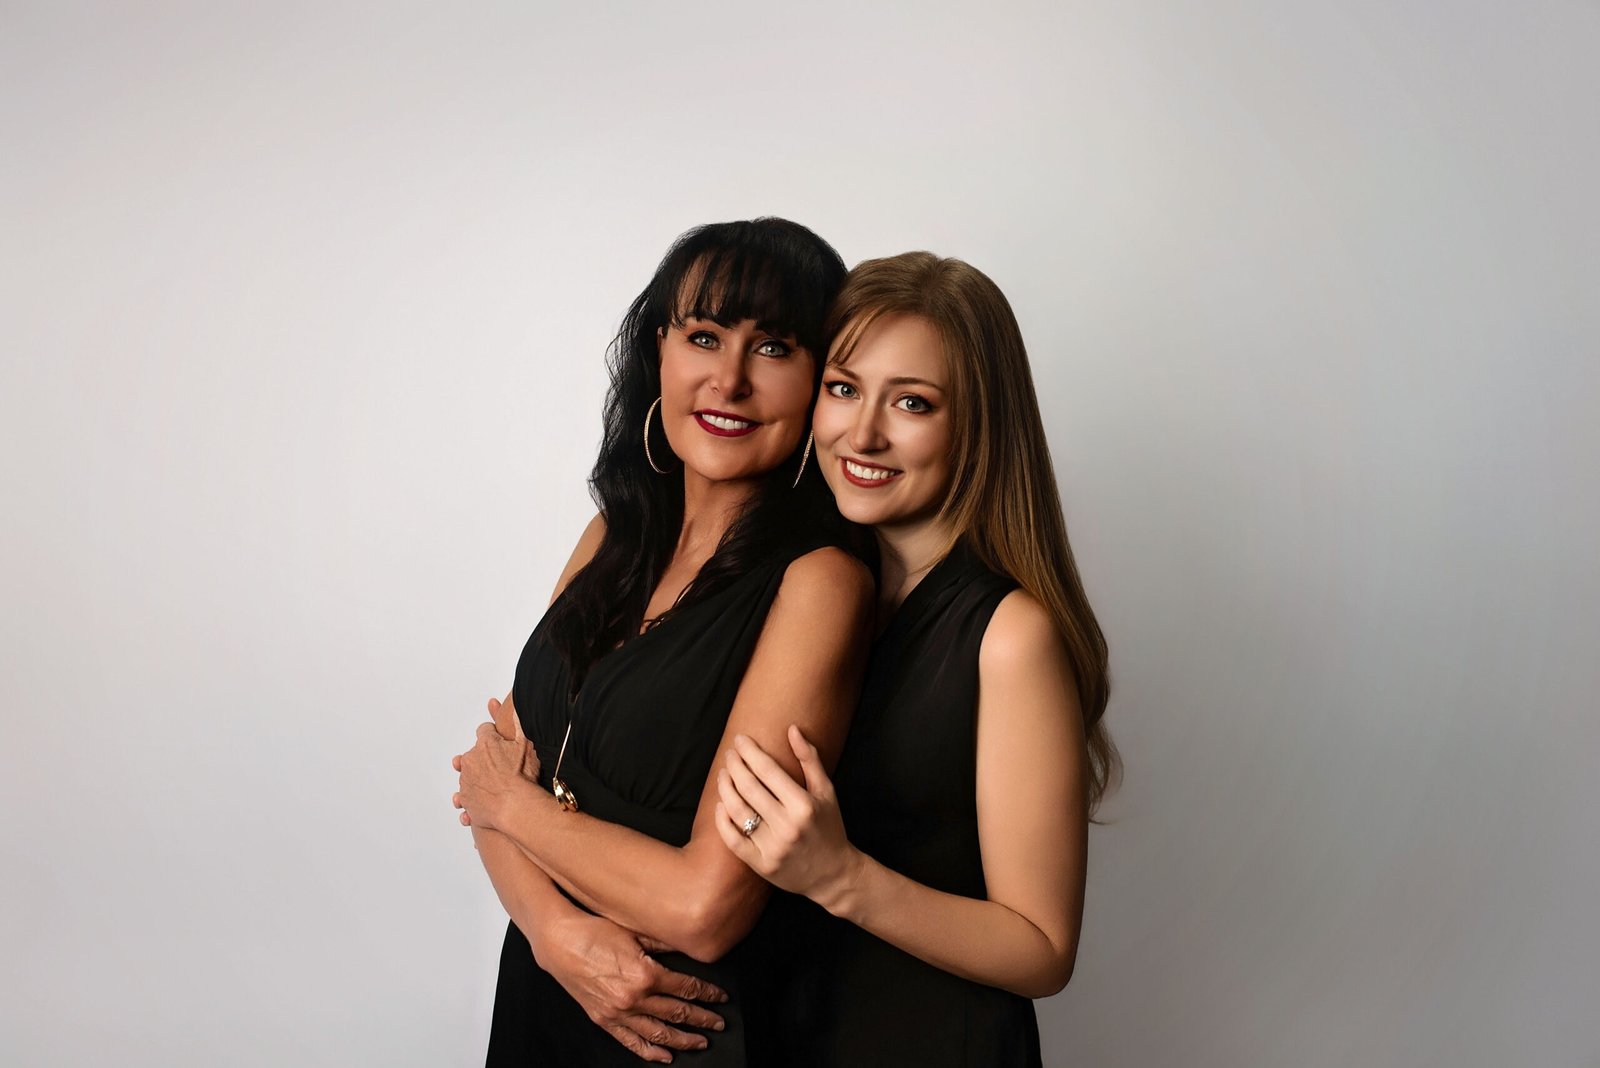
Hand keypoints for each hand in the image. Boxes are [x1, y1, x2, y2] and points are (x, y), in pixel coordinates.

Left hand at [453, 697, 540, 830]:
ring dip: (477, 779)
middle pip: (473, 754)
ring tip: (492, 787)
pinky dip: (472, 799)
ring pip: (468, 776)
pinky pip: (466, 797)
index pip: (484, 730)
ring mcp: (466, 780)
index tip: (500, 743)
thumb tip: (513, 709)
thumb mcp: (526, 744)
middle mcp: (471, 760)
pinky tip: (484, 802)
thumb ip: (517, 724)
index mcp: (486, 743)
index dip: (494, 737)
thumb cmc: (523, 777)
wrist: (515, 806)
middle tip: (498, 767)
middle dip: (483, 759)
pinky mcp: (465, 799)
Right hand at [534, 913, 727, 1063]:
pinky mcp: (604, 1020)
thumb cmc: (595, 932)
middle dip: (702, 1020)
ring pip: (659, 1033)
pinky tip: (665, 1056)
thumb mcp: (636, 932)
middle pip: (678, 1013)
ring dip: (683, 1040)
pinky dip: (650, 1052)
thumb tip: (690, 946)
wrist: (560, 943)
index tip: (720, 998)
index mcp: (646, 974)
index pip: (687, 989)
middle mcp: (634, 998)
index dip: (708, 994)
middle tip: (718, 1024)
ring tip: (700, 1042)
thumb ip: (665, 943)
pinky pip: (631, 1042)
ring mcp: (619, 1012)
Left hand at [714, 726, 860, 909]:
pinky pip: (733, 840)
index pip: (768, 771)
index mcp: (804, 805)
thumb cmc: (829, 827)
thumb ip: (810, 759)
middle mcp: (787, 826)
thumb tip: (792, 729)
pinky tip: (721, 804)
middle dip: (735, 765)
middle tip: (730, 754)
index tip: (740, 740)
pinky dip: (722, 820)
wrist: (833, 874)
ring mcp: (772, 848)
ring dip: (725, 788)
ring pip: (737, 811)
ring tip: (723, 774)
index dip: (750, 752)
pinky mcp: (761, 865)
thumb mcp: (826, 791)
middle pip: (749, 788)